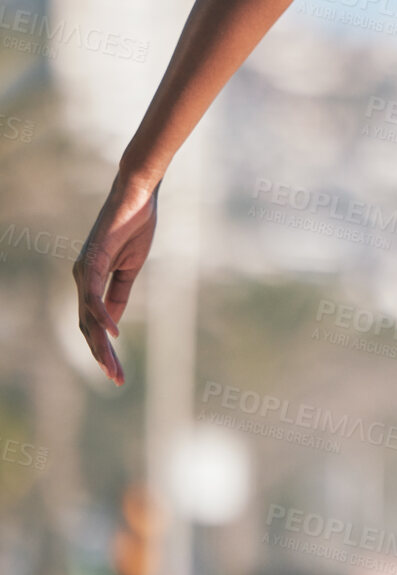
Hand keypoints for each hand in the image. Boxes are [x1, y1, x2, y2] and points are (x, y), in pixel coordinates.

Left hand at [72, 175, 159, 384]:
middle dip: (102, 356)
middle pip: (88, 327)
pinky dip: (103, 315)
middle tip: (116, 380)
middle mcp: (81, 278)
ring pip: (88, 317)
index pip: (95, 324)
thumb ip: (120, 293)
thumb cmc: (135, 225)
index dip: (105, 349)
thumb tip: (112, 323)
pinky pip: (95, 295)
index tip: (117, 371)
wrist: (136, 195)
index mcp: (91, 281)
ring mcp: (84, 270)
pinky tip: (114, 332)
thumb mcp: (130, 268)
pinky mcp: (93, 260)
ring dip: (101, 344)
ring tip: (112, 366)